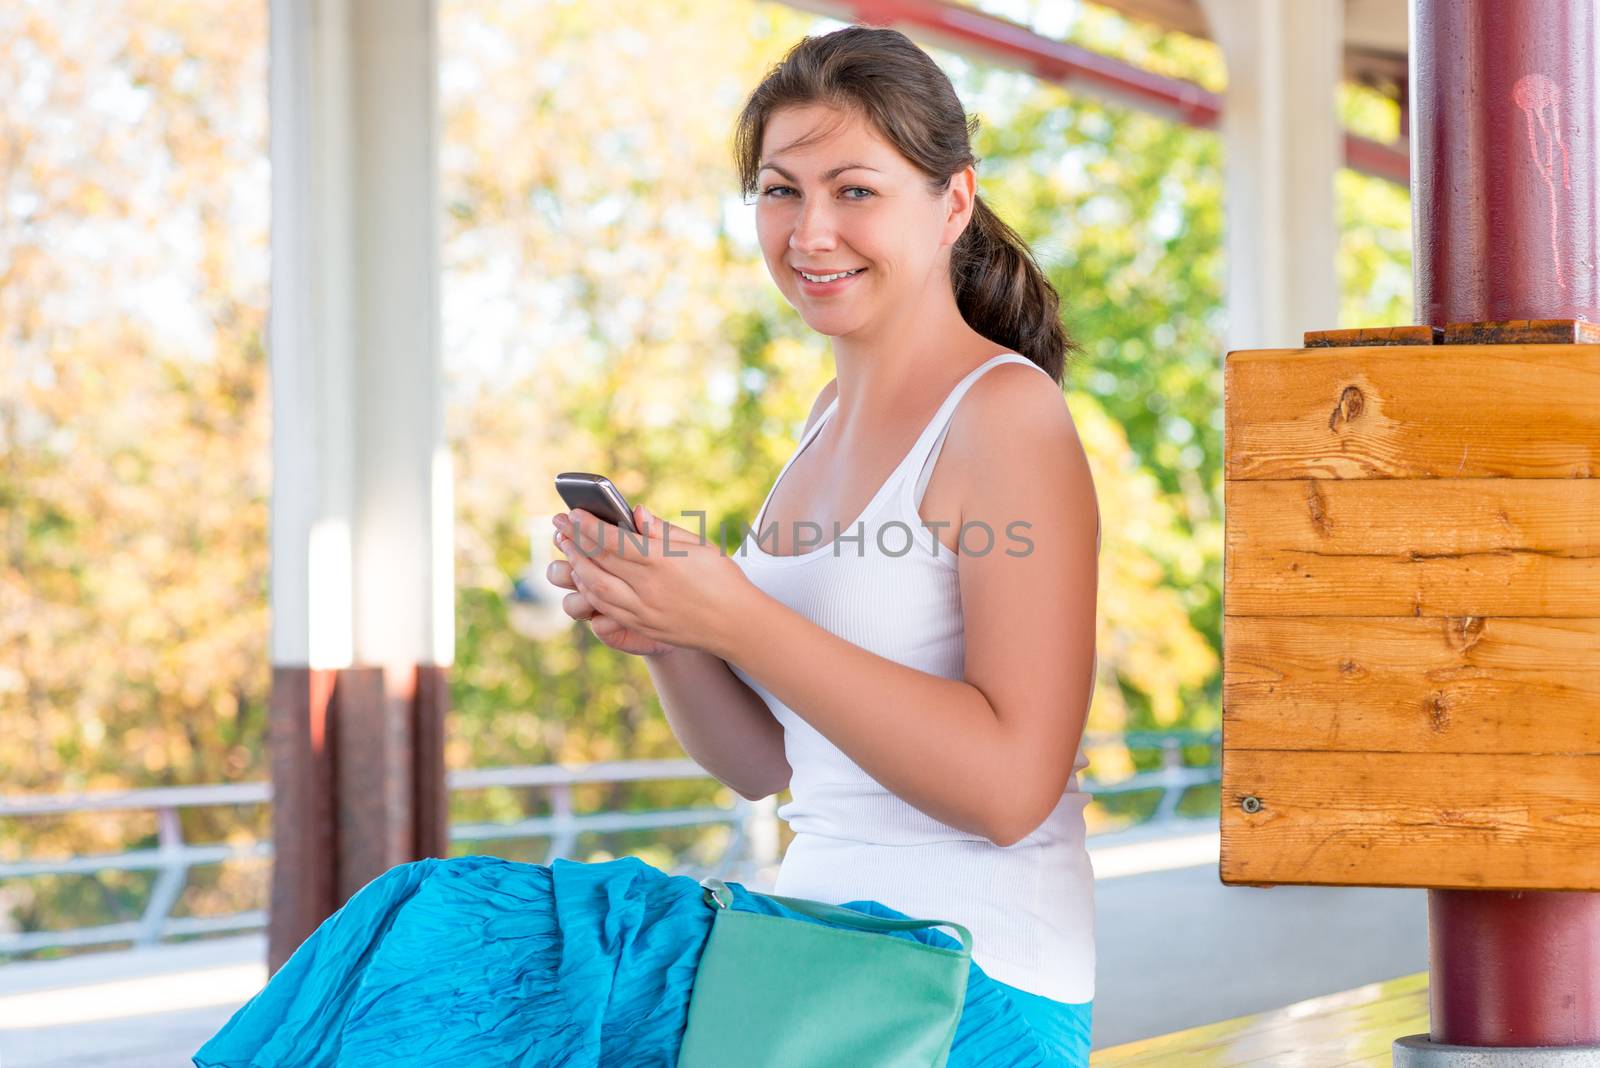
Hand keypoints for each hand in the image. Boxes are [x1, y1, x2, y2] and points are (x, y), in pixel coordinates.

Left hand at [553, 503, 753, 659]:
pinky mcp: (643, 627)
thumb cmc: (723, 578)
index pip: (614, 540)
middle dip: (575, 542)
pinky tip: (584, 580)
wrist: (737, 624)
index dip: (588, 526)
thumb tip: (636, 513)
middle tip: (559, 527)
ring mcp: (644, 610)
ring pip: (596, 588)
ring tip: (568, 551)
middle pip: (599, 561)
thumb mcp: (699, 545)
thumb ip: (664, 530)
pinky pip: (606, 610)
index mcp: (663, 561)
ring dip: (577, 568)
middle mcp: (649, 587)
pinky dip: (590, 592)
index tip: (573, 513)